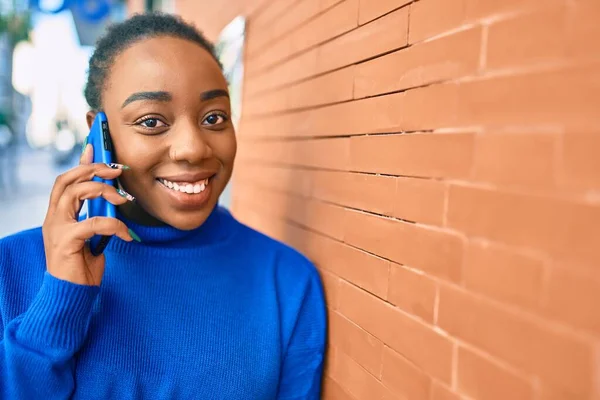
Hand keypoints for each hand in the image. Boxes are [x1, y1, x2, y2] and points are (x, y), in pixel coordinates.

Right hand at [41, 144, 133, 285]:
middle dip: (92, 169)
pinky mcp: (66, 242)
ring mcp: (56, 229)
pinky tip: (126, 235)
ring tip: (123, 199)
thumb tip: (113, 200)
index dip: (80, 163)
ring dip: (102, 190)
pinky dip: (114, 224)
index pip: (65, 181)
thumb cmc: (83, 267)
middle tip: (116, 170)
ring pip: (74, 193)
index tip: (95, 148)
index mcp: (58, 215)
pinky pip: (93, 222)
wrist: (72, 295)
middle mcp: (53, 218)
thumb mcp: (92, 236)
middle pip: (66, 180)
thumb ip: (97, 217)